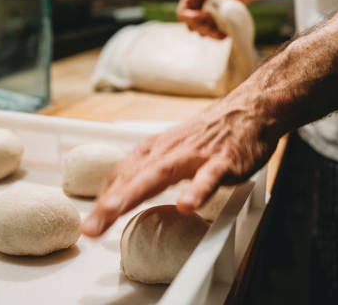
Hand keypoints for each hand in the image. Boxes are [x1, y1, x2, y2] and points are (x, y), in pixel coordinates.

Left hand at [80, 92, 278, 236]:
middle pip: (131, 179)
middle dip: (108, 204)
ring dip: (134, 193)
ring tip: (114, 211)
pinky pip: (208, 177)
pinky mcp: (222, 161)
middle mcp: (167, 152)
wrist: (248, 109)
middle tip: (89, 228)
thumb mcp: (172, 150)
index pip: (120, 176)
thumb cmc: (208, 134)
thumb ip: (149, 170)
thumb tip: (123, 191)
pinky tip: (186, 205)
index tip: (89, 224)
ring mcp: (194, 156)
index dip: (103, 200)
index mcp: (154, 150)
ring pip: (159, 175)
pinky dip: (196, 191)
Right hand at [164, 0, 249, 38]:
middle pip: (191, 26)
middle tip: (212, 25)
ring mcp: (206, 19)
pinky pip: (213, 35)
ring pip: (202, 32)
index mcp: (189, 1)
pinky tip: (225, 34)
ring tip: (220, 29)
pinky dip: (218, 36)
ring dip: (209, 33)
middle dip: (200, 27)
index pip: (182, 15)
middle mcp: (196, 11)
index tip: (204, 14)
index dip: (190, 18)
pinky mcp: (216, 24)